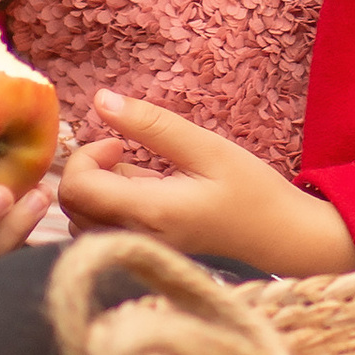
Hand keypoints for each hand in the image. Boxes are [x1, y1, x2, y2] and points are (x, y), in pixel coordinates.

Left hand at [58, 89, 354, 276]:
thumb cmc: (252, 191)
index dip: (86, 157)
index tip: (120, 144)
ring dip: (100, 191)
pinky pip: (104, 232)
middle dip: (89, 171)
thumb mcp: (207, 147)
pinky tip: (149, 196)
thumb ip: (151, 125)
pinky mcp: (146, 255)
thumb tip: (100, 99)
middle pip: (72, 207)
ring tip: (144, 175)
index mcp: (150, 212)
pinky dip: (112, 208)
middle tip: (127, 153)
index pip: (76, 188)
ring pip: (83, 221)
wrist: (282, 239)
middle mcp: (136, 239)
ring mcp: (140, 252)